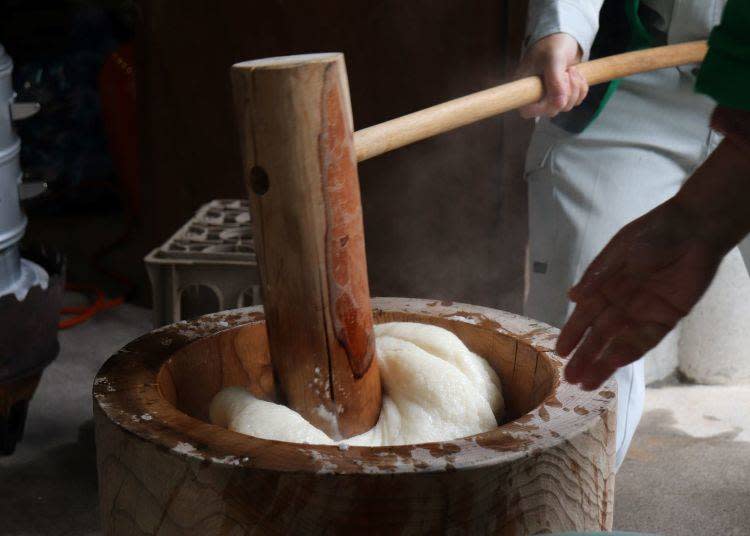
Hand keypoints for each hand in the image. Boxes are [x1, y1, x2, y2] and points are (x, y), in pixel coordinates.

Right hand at [517, 33, 588, 118]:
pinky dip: (581, 89)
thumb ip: (555, 81)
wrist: (565, 36)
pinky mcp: (562, 93)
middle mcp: (535, 94)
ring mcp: (549, 95)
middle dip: (565, 93)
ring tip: (571, 70)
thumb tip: (559, 104)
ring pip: (565, 106)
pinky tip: (577, 75)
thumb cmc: (553, 43)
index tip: (553, 93)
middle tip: (567, 72)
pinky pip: (575, 101)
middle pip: (551, 110)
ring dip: (575, 89)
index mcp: (524, 87)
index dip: (542, 107)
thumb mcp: (553, 59)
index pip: (527, 110)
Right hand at [556, 199, 724, 390]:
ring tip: (588, 382)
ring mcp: (643, 312)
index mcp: (605, 286)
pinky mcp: (667, 317)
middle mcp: (621, 302)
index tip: (559, 352)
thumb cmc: (653, 233)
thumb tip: (571, 297)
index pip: (584, 315)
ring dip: (604, 362)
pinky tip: (615, 363)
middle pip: (600, 335)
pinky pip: (646, 339)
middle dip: (585, 356)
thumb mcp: (619, 251)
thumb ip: (597, 276)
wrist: (694, 229)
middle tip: (570, 378)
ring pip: (620, 342)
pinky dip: (631, 351)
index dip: (572, 333)